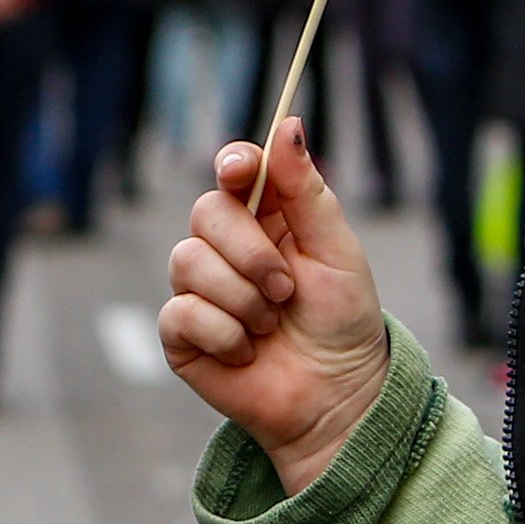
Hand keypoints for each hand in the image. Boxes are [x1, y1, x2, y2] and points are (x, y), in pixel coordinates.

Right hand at [161, 120, 395, 495]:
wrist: (335, 399)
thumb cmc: (343, 324)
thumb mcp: (338, 252)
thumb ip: (308, 191)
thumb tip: (287, 124)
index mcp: (268, 218)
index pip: (235, 171)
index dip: (233, 164)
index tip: (240, 171)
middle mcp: (227, 247)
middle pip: (205, 213)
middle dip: (249, 253)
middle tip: (286, 290)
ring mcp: (199, 288)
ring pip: (188, 262)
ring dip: (241, 300)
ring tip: (270, 327)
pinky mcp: (182, 332)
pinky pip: (181, 312)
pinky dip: (224, 335)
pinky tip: (246, 352)